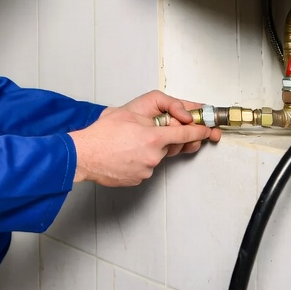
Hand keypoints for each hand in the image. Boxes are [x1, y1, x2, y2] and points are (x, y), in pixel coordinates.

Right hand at [68, 96, 218, 186]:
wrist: (83, 155)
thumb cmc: (101, 134)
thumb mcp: (128, 111)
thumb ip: (155, 110)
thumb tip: (174, 117)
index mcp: (153, 137)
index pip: (185, 134)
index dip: (198, 131)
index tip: (206, 130)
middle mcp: (154, 156)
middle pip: (169, 146)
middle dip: (162, 138)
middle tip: (143, 132)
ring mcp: (146, 170)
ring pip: (156, 157)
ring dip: (147, 149)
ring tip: (126, 143)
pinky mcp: (139, 179)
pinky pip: (145, 167)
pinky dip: (138, 160)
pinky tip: (124, 154)